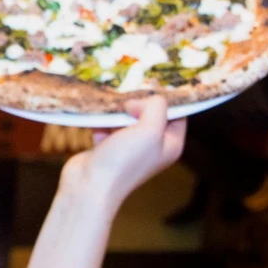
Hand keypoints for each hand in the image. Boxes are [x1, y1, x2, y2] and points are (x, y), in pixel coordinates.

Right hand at [62, 96, 185, 208]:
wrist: (89, 186)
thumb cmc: (124, 160)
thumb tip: (139, 100)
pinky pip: (108, 125)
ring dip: (118, 109)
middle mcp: (153, 146)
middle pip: (151, 113)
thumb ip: (155, 106)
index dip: (166, 97)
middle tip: (128, 89)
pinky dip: (102, 119)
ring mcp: (130, 147)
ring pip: (128, 118)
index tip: (151, 82)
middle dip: (139, 101)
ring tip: (111, 102)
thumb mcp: (150, 129)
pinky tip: (97, 117)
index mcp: (170, 144)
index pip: (177, 113)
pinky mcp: (108, 148)